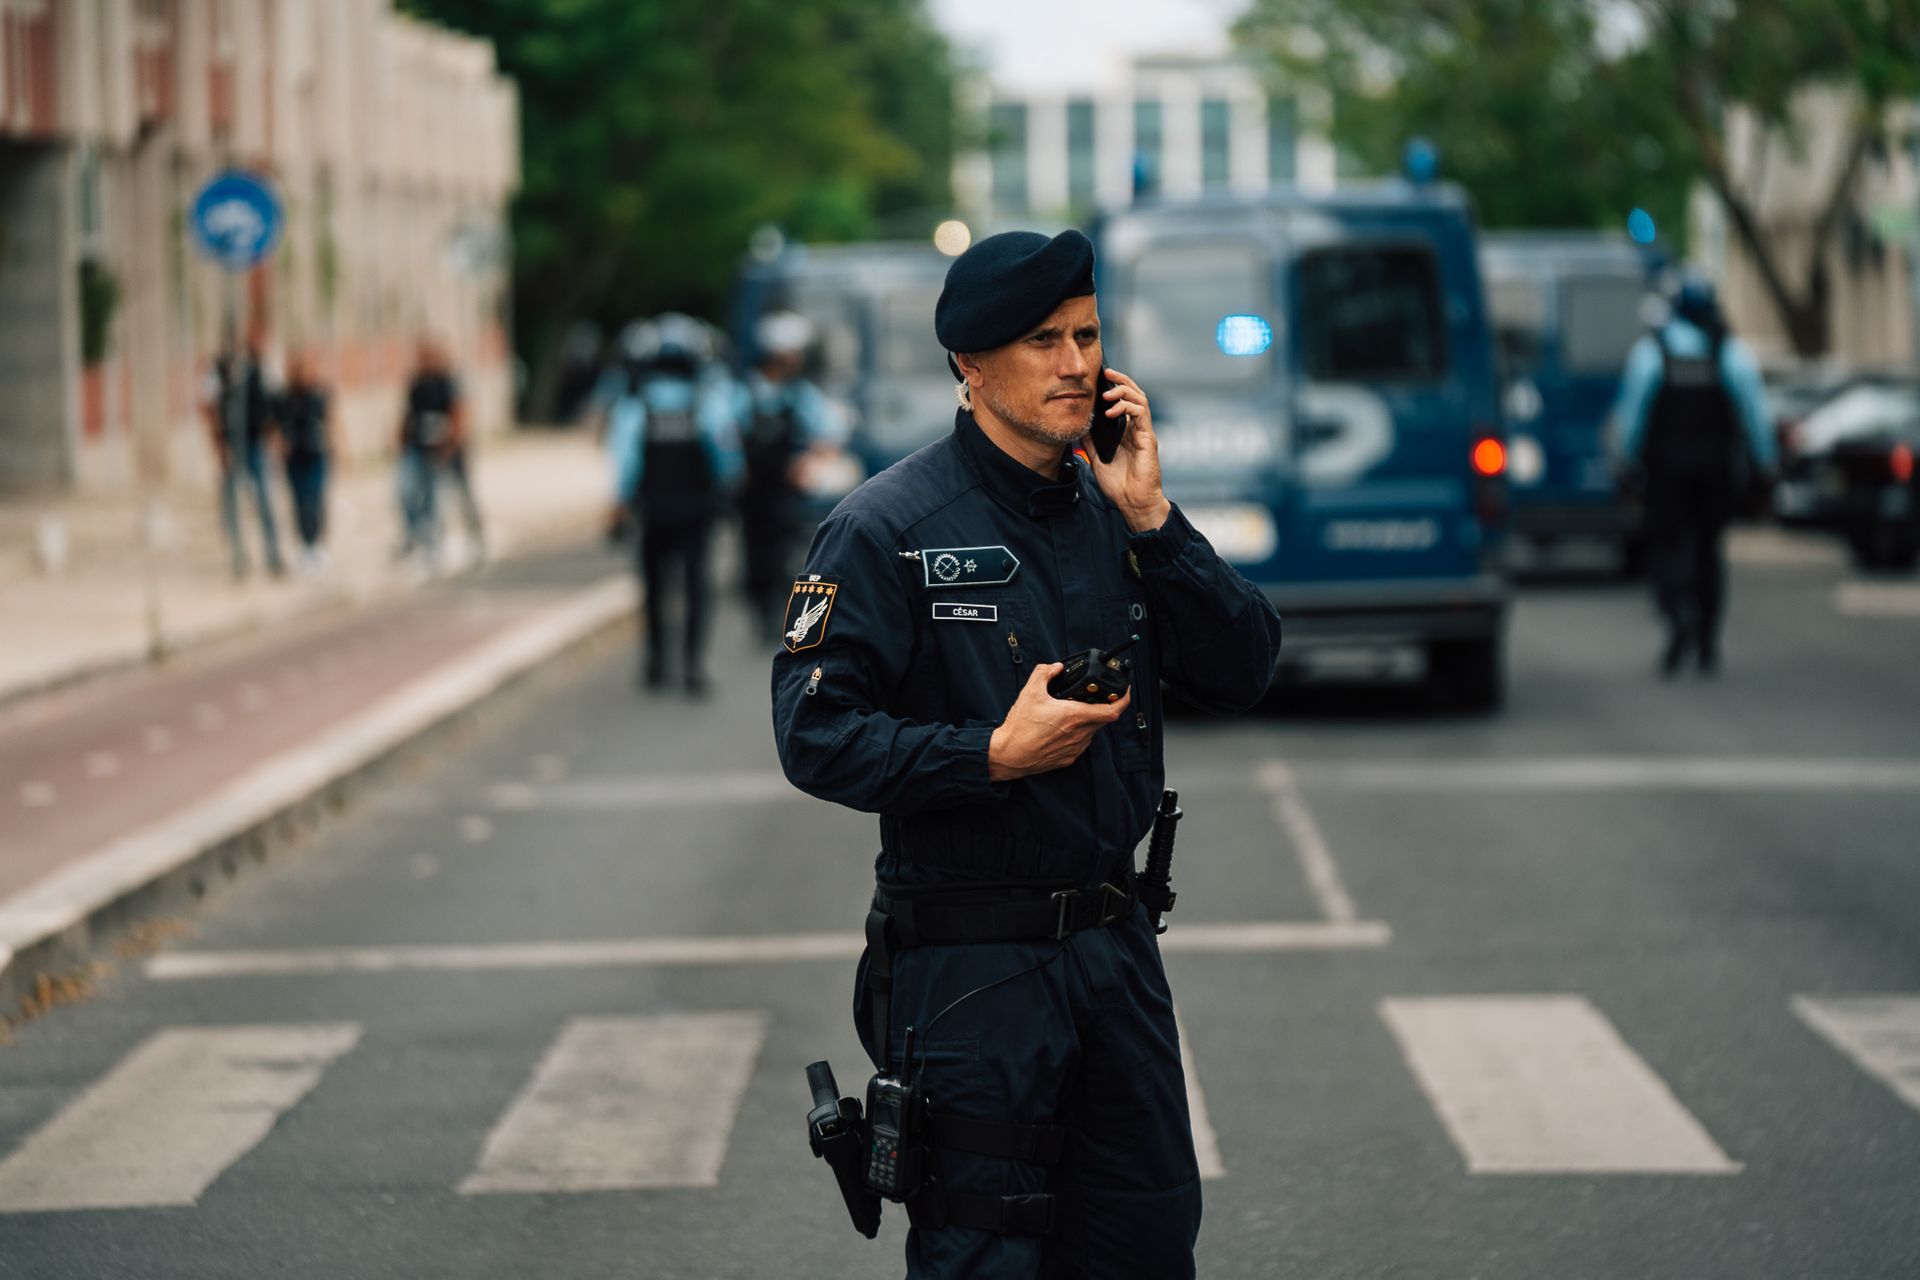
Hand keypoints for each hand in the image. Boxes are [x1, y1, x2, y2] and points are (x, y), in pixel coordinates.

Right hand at [987, 662, 1131, 781]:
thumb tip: (1056, 667)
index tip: (1124, 692)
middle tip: (1093, 698)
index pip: (1112, 710)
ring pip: (1092, 731)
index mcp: (1074, 716)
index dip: (1123, 700)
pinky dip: (1078, 733)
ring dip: (1088, 720)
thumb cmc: (1020, 728)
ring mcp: (1075, 748)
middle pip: (1103, 719)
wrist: (1009, 755)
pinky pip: (1081, 743)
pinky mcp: (1069, 758)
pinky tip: (1062, 728)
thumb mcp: (1030, 692)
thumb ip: (1044, 673)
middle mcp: (1079, 733)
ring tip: (1073, 712)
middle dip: (1101, 707)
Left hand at [1083, 366, 1169, 531]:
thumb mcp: (1097, 459)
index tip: (1100, 378)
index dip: (1115, 386)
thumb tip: (1080, 427)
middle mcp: (1137, 429)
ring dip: (1124, 392)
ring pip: (1140, 399)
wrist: (1133, 502)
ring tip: (1108, 393)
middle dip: (1121, 380)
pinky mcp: (1148, 438)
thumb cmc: (1119, 485)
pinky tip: (1113, 411)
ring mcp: (1143, 432)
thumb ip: (1091, 442)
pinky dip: (1128, 407)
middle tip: (1107, 373)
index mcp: (1126, 431)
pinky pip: (1142, 414)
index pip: (1124, 401)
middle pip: (1134, 394)